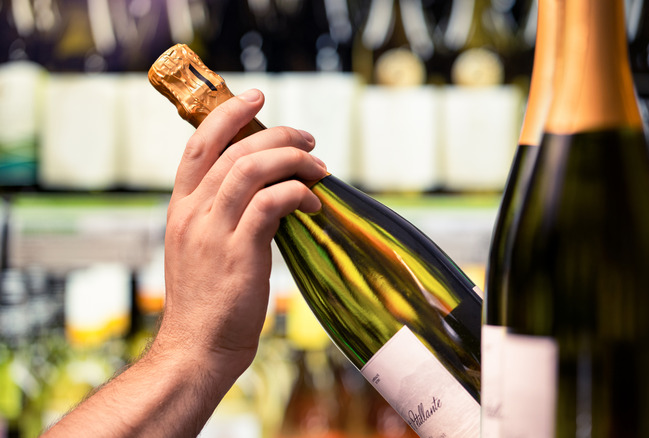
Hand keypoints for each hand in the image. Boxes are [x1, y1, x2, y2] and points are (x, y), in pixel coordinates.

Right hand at [153, 88, 326, 377]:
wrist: (197, 348)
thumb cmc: (208, 302)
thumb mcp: (203, 249)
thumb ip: (223, 215)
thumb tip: (268, 190)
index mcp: (180, 208)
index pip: (198, 145)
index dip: (227, 115)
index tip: (256, 98)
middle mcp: (192, 213)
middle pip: (234, 150)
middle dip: (277, 135)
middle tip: (309, 139)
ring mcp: (213, 231)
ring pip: (252, 169)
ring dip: (293, 160)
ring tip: (320, 166)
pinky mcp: (238, 252)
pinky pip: (271, 203)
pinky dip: (297, 194)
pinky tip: (314, 204)